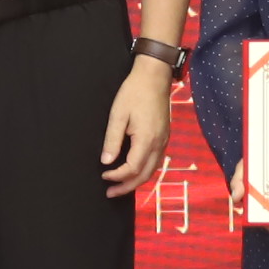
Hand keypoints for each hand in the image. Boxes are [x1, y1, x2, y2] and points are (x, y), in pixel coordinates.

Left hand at [100, 58, 174, 196]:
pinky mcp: (165, 136)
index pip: (132, 168)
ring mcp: (164, 141)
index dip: (117, 176)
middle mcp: (159, 144)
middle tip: (110, 193)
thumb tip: (105, 161)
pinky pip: (156, 160)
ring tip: (120, 186)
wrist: (154, 76)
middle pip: (145, 175)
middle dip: (127, 187)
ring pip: (152, 170)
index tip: (103, 175)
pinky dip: (144, 170)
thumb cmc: (134, 92)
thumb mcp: (118, 114)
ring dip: (136, 181)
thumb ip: (112, 140)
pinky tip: (133, 170)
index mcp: (147, 139)